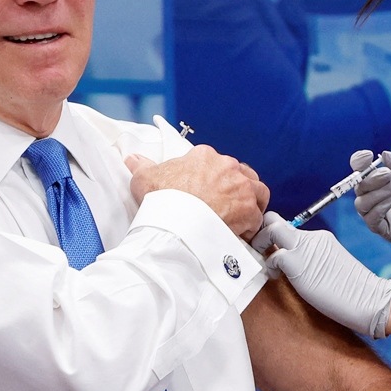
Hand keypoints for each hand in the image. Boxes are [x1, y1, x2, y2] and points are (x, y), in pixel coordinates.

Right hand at [126, 146, 268, 239]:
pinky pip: (257, 217)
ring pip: (256, 191)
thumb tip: (133, 159)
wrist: (176, 221)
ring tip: (238, 217)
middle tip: (225, 205)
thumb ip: (142, 166)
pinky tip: (238, 234)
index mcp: (204, 157)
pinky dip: (250, 226)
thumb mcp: (145, 178)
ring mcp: (241, 186)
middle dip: (235, 188)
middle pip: (240, 174)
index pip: (216, 163)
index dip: (214, 178)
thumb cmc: (162, 199)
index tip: (207, 192)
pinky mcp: (249, 208)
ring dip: (250, 203)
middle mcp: (226, 166)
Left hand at [252, 212, 390, 338]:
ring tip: (266, 265)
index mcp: (320, 238)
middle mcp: (312, 237)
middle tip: (259, 251)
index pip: (288, 226)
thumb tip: (293, 266)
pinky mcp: (297, 263)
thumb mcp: (330, 267)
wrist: (371, 300)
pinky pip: (273, 257)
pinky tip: (276, 277)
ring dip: (260, 245)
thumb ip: (312, 260)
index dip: (275, 233)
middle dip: (261, 232)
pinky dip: (269, 266)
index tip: (270, 247)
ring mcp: (304, 248)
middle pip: (275, 221)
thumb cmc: (352, 292)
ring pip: (270, 231)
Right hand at [350, 150, 390, 248]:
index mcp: (382, 178)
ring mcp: (381, 213)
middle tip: (389, 173)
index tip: (367, 156)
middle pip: (359, 187)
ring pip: (362, 204)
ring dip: (376, 192)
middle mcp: (377, 195)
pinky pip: (372, 220)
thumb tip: (382, 155)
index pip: (360, 170)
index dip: (359, 162)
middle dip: (370, 178)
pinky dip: (378, 207)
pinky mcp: (388, 230)